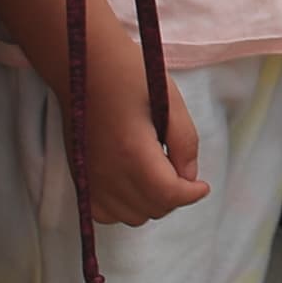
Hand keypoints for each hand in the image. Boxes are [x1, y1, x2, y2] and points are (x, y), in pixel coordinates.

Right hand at [77, 10, 208, 227]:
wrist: (84, 66)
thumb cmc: (130, 74)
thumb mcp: (169, 100)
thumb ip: (184, 141)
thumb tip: (190, 176)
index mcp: (132, 152)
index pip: (167, 195)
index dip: (191, 194)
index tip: (203, 186)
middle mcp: (107, 174)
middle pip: (152, 209)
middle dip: (174, 196)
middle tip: (181, 170)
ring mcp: (89, 179)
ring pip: (130, 217)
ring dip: (151, 203)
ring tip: (159, 174)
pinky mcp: (79, 178)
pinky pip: (104, 214)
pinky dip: (124, 208)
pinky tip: (134, 184)